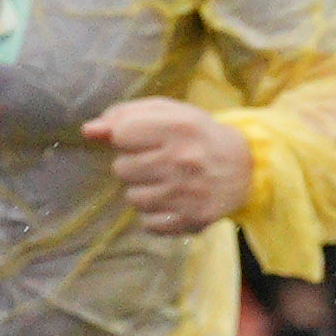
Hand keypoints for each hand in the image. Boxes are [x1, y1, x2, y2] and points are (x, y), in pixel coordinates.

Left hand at [90, 97, 254, 235]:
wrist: (245, 168)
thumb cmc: (196, 136)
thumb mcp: (169, 114)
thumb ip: (126, 115)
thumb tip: (89, 130)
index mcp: (180, 126)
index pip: (121, 133)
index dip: (125, 137)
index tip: (142, 139)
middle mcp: (184, 159)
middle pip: (122, 168)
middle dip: (134, 164)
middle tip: (160, 161)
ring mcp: (188, 193)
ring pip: (132, 197)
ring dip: (143, 189)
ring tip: (167, 181)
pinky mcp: (191, 219)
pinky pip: (147, 222)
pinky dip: (155, 213)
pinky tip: (174, 200)